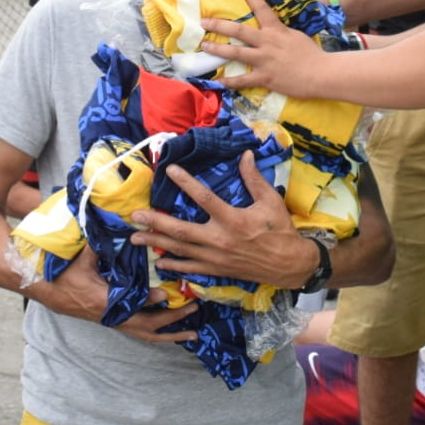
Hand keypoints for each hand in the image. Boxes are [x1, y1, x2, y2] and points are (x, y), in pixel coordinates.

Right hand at [25, 243, 197, 343]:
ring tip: (192, 334)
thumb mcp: (83, 258)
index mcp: (104, 301)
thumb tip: (118, 226)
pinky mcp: (117, 322)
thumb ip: (101, 245)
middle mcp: (113, 317)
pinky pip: (142, 333)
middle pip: (146, 327)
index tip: (167, 295)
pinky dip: (160, 334)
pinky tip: (175, 333)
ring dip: (170, 334)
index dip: (150, 302)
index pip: (131, 305)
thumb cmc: (66, 274)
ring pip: (146, 335)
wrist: (51, 292)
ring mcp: (116, 322)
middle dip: (172, 320)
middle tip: (193, 308)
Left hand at [129, 151, 317, 288]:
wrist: (289, 265)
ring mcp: (215, 257)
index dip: (186, 182)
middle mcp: (219, 239)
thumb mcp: (270, 201)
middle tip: (135, 216)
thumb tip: (245, 154)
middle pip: (181, 230)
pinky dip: (173, 265)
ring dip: (156, 243)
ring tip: (135, 238)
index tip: (169, 170)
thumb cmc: (280, 230)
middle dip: (156, 222)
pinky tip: (158, 262)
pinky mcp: (216, 270)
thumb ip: (254, 178)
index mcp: (232, 219)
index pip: (204, 197)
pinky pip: (190, 268)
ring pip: (179, 250)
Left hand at [199, 0, 330, 97]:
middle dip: (219, 25)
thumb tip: (275, 29)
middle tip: (204, 22)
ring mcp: (264, 60)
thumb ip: (283, 32)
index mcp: (276, 30)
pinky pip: (244, 80)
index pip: (261, 8)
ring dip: (218, 49)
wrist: (321, 73)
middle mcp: (266, 42)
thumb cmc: (312, 54)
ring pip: (236, 53)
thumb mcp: (297, 36)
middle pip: (239, 30)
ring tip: (205, 47)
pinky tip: (220, 81)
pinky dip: (231, 81)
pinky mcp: (265, 77)